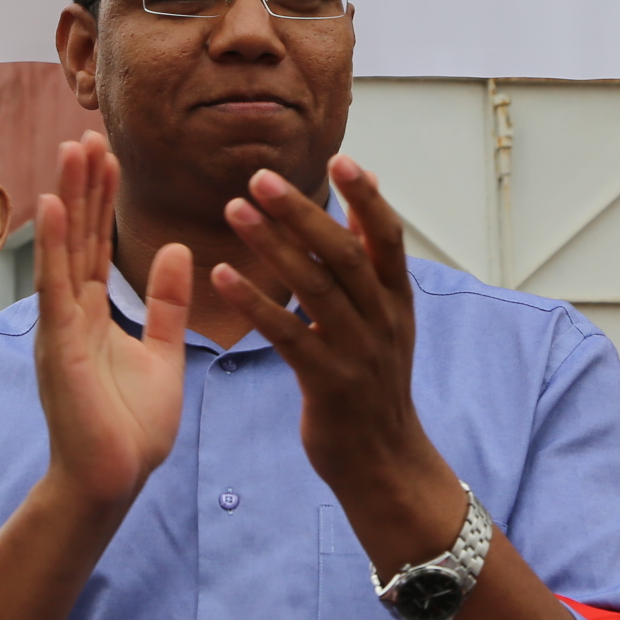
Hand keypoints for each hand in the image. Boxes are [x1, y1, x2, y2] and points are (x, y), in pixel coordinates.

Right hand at [32, 132, 186, 510]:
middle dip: (84, 185)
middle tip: (88, 133)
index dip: (102, 199)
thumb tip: (176, 249)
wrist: (111, 482)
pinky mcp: (59, 345)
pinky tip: (57, 206)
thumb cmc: (130, 429)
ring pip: (66, 249)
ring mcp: (60, 326)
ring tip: (72, 150)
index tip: (107, 154)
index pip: (98, 244)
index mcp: (92, 315)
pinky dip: (57, 244)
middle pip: (80, 236)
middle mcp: (71, 313)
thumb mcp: (161, 353)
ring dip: (69, 198)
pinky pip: (58, 286)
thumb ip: (166, 303)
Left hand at [214, 154, 458, 566]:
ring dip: (272, 245)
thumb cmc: (373, 381)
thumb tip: (363, 195)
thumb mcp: (386, 320)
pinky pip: (288, 335)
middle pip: (344, 253)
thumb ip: (371, 262)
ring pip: (315, 287)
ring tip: (234, 210)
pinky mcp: (328, 383)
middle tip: (259, 177)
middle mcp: (383, 320)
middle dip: (302, 211)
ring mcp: (358, 352)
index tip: (341, 158)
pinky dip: (255, 301)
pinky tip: (222, 275)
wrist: (383, 462)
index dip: (367, 197)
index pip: (388, 236)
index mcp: (397, 300)